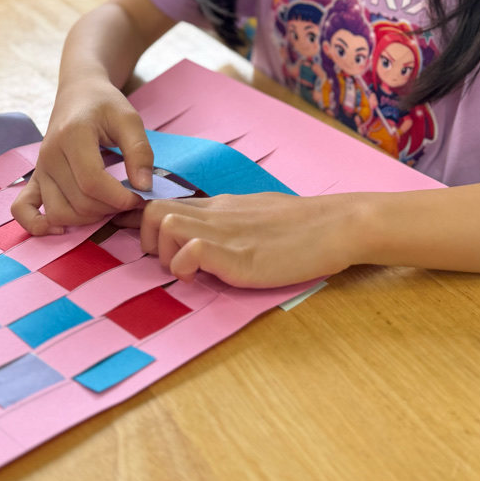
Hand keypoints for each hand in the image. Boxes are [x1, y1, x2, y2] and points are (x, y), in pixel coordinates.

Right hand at [12, 78, 152, 235]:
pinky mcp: (34, 177)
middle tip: (128, 199)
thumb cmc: (105, 105)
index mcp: (73, 136)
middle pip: (78, 202)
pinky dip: (37, 225)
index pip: (93, 183)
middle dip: (109, 209)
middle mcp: (50, 154)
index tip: (139, 196)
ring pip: (58, 212)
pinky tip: (60, 228)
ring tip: (107, 205)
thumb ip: (139, 151)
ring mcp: (39, 168)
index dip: (119, 198)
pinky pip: (22, 208)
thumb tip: (143, 186)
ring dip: (87, 219)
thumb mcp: (129, 119)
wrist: (78, 93)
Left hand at [115, 192, 361, 286]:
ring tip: (187, 272)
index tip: (145, 242)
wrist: (336, 224)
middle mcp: (216, 215)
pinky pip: (192, 250)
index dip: (142, 222)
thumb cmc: (303, 225)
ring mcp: (226, 234)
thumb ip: (229, 224)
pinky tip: (203, 278)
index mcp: (219, 207)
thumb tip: (210, 238)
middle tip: (170, 263)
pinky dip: (186, 265)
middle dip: (147, 241)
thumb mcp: (256, 215)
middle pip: (152, 209)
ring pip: (164, 223)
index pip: (164, 202)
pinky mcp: (238, 256)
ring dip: (164, 254)